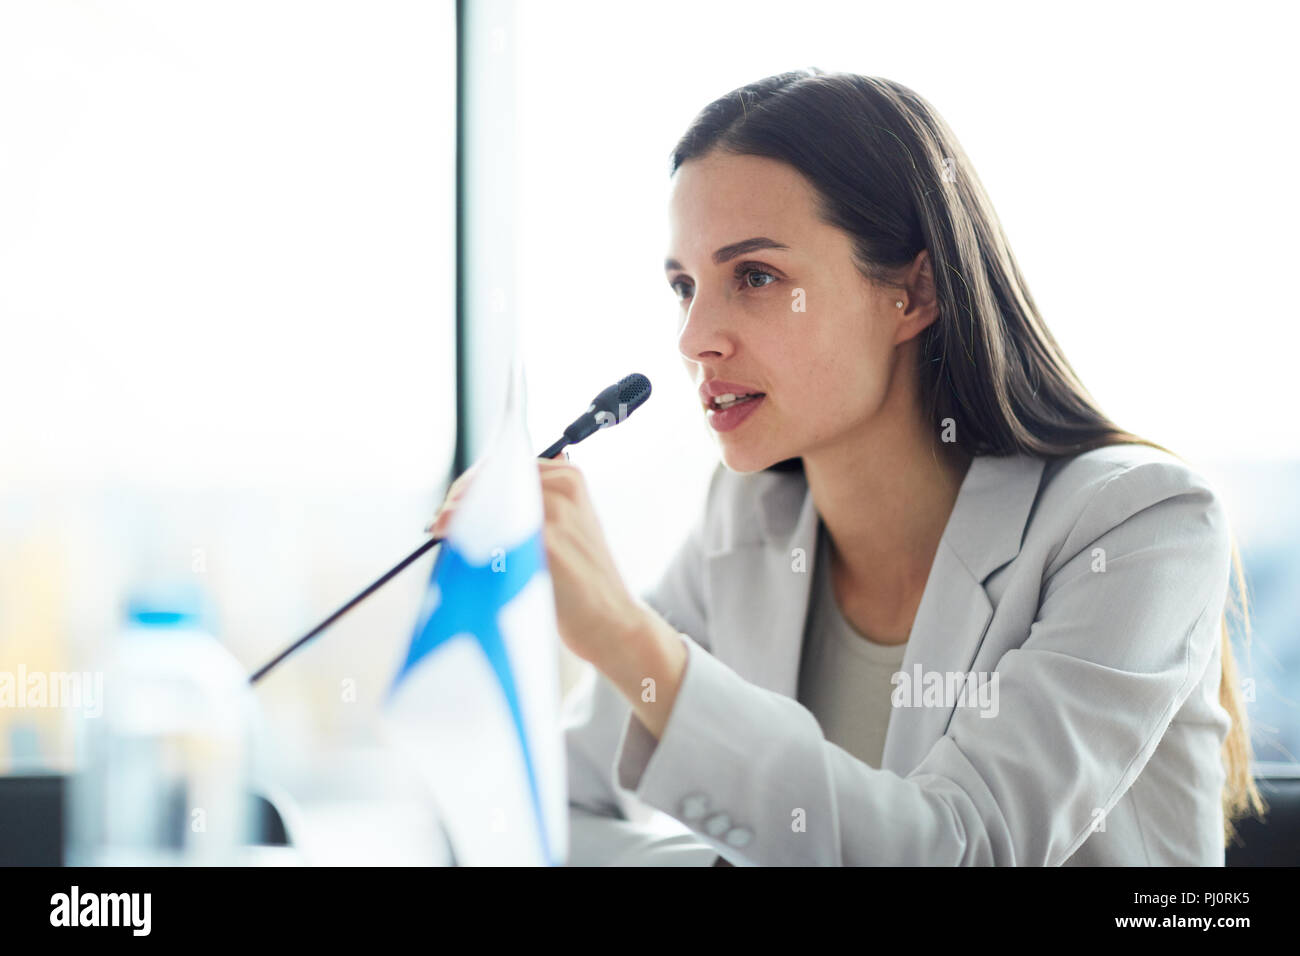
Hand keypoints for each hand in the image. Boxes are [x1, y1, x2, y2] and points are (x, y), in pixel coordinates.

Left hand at [424, 452, 652, 669]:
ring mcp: (557, 512)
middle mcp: (564, 487)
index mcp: (568, 478)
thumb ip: (530, 507)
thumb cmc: (579, 581)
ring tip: (444, 534)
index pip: (503, 464)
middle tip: (441, 523)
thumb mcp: (564, 530)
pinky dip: (468, 537)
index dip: (469, 485)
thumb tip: (468, 500)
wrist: (611, 620)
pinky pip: (494, 529)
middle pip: (492, 479)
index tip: (449, 507)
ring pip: (488, 501)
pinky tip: (457, 549)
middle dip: (460, 500)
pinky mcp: (547, 541)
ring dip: (459, 517)